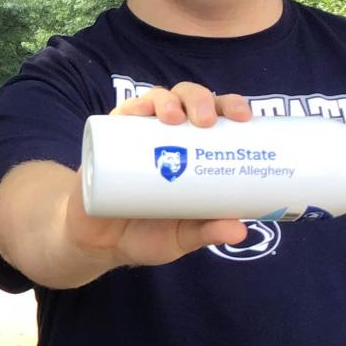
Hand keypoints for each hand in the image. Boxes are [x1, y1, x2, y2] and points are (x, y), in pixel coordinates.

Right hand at [67, 82, 251, 265]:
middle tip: (206, 121)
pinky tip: (137, 111)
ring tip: (172, 117)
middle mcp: (167, 135)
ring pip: (154, 100)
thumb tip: (240, 231)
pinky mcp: (107, 143)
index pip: (218, 115)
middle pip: (188, 100)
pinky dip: (128, 108)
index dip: (231, 105)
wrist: (101, 245)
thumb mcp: (182, 237)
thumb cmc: (148, 235)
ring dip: (166, 100)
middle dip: (200, 100)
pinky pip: (118, 116)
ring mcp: (136, 136)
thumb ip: (207, 232)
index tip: (244, 117)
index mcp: (194, 150)